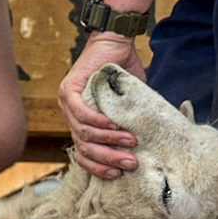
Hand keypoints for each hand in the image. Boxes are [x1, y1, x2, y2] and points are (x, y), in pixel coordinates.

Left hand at [59, 31, 145, 178]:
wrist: (116, 43)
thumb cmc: (123, 73)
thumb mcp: (128, 105)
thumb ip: (131, 124)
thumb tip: (151, 149)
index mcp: (81, 123)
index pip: (83, 154)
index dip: (99, 167)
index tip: (118, 175)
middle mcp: (70, 116)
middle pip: (83, 148)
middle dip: (108, 159)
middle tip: (130, 163)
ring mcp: (66, 103)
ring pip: (83, 132)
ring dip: (108, 140)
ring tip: (130, 142)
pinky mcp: (69, 89)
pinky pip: (80, 112)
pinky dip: (98, 122)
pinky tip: (114, 126)